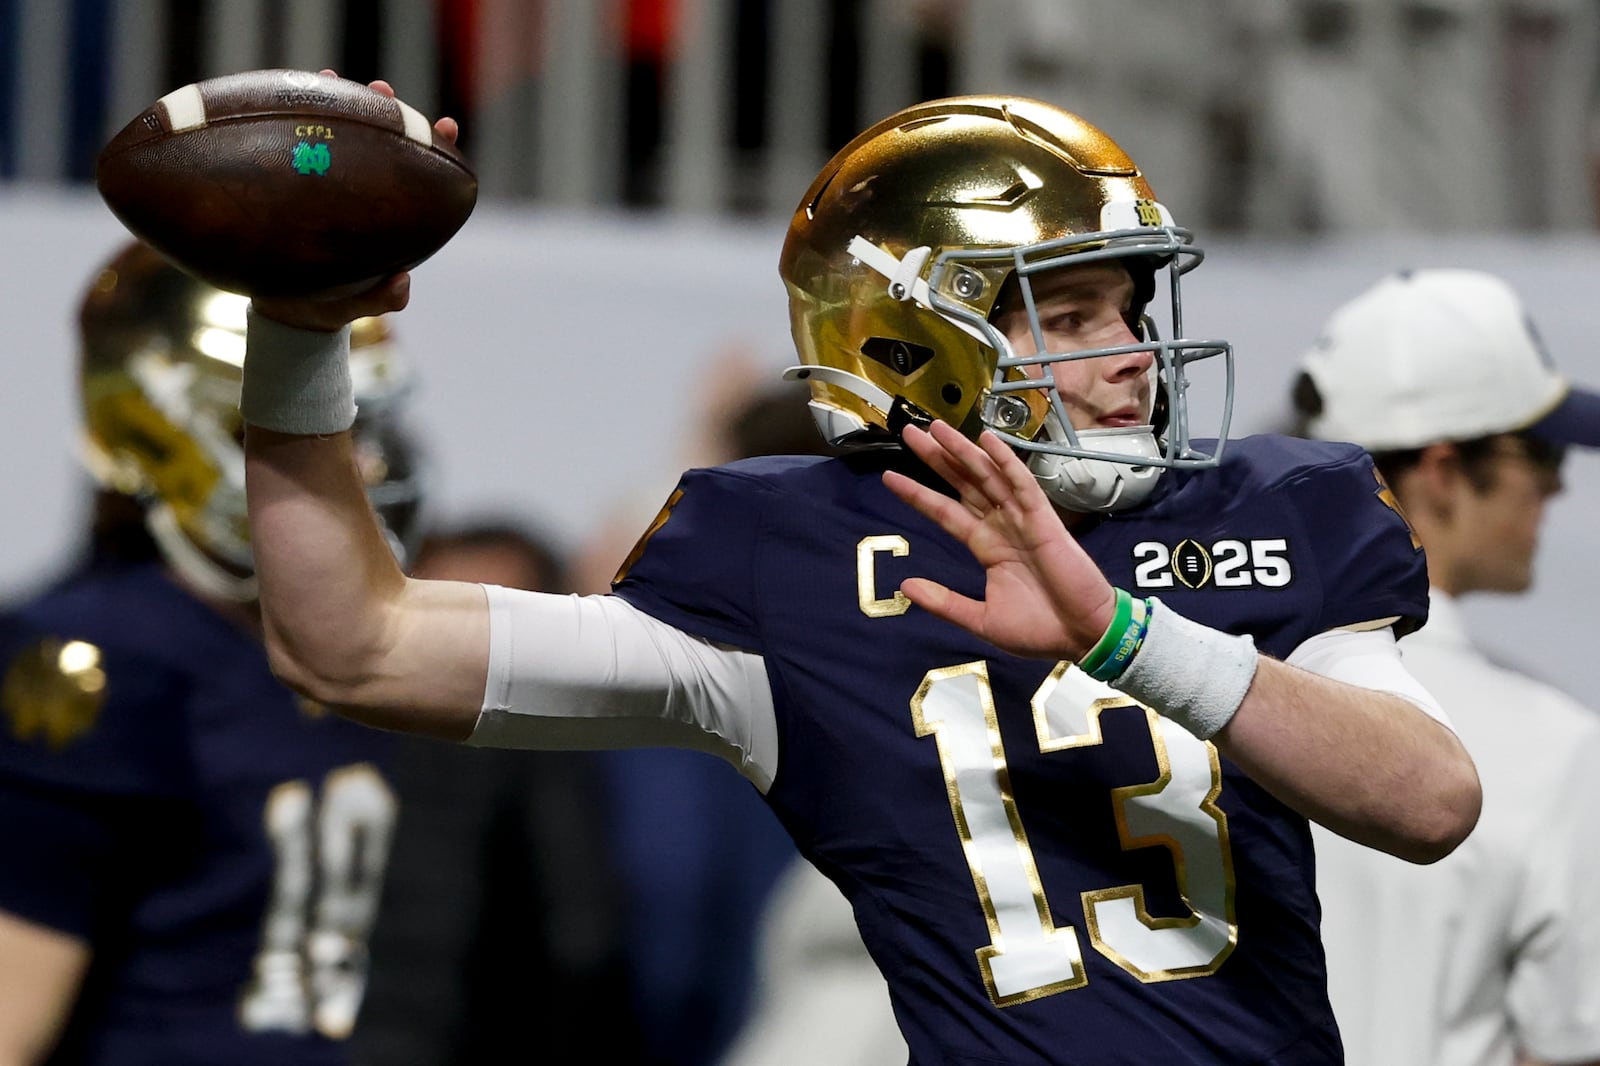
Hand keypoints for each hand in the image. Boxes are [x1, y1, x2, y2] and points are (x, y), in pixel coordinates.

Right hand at [249, 72, 459, 332]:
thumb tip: (402, 284)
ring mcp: (328, 184)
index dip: (432, 147)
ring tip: (333, 75)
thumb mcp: (354, 307)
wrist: (284, 312)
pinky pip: (293, 146)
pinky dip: (292, 120)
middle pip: (380, 144)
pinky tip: (287, 94)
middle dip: (385, 112)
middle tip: (383, 87)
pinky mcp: (294, 183)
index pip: (417, 175)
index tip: (445, 124)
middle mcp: (362, 193)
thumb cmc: (328, 307)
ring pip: (339, 136)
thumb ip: (381, 300)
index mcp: (387, 216)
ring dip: (339, 103)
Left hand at [882, 421, 1117, 660]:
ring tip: (936, 428)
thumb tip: (906, 585)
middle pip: (962, 484)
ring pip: (987, 477)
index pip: (946, 512)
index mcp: (987, 546)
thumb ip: (945, 602)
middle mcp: (1001, 526)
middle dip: (937, 458)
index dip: (919, 494)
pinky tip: (987, 441)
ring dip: (963, 451)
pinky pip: (1022, 484)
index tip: (890, 476)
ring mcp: (1022, 519)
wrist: (1082, 636)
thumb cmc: (1038, 630)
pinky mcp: (1044, 520)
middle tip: (910, 431)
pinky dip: (1006, 462)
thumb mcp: (981, 620)